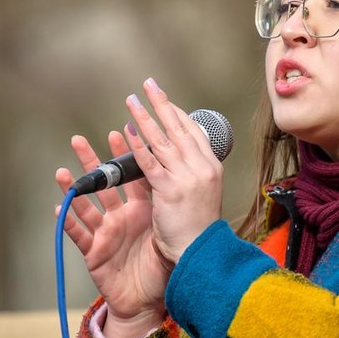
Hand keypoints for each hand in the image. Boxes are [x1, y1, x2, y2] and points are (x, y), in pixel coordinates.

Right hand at [55, 131, 169, 337]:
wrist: (151, 301)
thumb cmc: (162, 267)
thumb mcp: (169, 232)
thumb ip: (171, 206)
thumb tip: (188, 178)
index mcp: (142, 211)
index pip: (133, 178)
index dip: (126, 157)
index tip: (120, 132)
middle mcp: (121, 218)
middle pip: (105, 185)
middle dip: (93, 163)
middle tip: (78, 140)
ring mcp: (106, 233)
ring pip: (87, 205)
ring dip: (74, 188)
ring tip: (63, 172)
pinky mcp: (95, 252)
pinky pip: (79, 235)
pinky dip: (69, 221)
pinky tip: (60, 206)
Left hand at [121, 77, 225, 262]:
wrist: (203, 252)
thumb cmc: (200, 229)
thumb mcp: (202, 194)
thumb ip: (188, 174)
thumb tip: (172, 157)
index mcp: (211, 168)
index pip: (193, 132)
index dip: (177, 114)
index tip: (165, 101)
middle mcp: (201, 168)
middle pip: (178, 129)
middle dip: (162, 105)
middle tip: (149, 86)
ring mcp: (186, 178)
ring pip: (162, 141)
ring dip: (146, 118)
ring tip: (133, 101)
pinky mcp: (170, 190)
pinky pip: (150, 162)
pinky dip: (137, 145)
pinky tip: (127, 130)